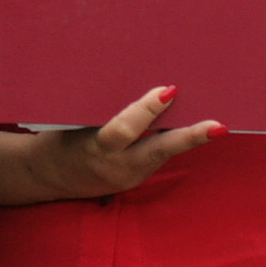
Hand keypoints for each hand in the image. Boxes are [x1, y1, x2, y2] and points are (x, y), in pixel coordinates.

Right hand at [24, 85, 222, 200]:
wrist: (47, 176)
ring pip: (163, 155)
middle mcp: (114, 166)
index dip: (145, 110)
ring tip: (216, 123)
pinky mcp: (135, 181)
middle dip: (189, 138)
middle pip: (157, 151)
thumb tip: (141, 85)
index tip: (168, 90)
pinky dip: (174, 142)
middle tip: (218, 126)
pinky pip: (158, 158)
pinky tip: (193, 128)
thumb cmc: (61, 136)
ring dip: (188, 138)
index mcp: (94, 147)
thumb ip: (104, 110)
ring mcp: (127, 177)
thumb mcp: (75, 121)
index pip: (123, 130)